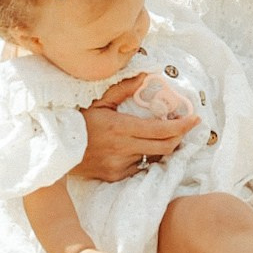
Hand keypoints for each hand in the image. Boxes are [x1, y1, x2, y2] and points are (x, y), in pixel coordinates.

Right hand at [75, 74, 199, 180]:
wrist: (56, 150)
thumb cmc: (76, 121)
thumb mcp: (98, 101)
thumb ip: (123, 89)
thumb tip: (144, 76)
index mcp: (120, 128)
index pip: (162, 130)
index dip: (183, 126)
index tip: (195, 119)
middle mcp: (123, 149)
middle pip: (165, 148)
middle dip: (179, 138)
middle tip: (184, 128)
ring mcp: (119, 165)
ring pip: (153, 158)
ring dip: (160, 148)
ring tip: (160, 136)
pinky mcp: (114, 176)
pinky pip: (139, 168)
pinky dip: (144, 158)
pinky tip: (139, 148)